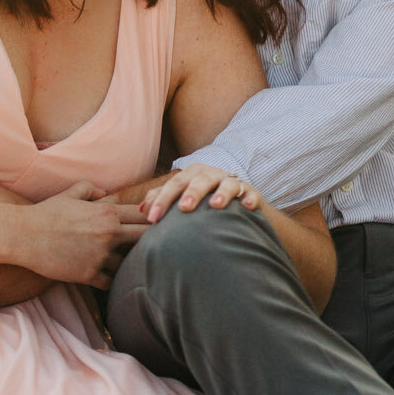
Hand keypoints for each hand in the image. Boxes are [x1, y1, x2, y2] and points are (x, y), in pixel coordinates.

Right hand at [15, 181, 151, 288]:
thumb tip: (105, 193)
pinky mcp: (89, 274)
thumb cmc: (46, 212)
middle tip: (147, 247)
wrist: (24, 235)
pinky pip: (110, 282)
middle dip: (150, 242)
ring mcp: (100, 256)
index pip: (144, 215)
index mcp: (107, 213)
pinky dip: (109, 280)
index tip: (152, 225)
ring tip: (122, 264)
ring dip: (126, 264)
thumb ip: (91, 189)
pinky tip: (104, 276)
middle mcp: (108, 234)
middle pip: (146, 240)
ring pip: (128, 264)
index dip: (152, 220)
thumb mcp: (70, 194)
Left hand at [140, 163, 261, 221]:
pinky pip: (251, 194)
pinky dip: (249, 199)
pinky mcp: (251, 193)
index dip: (162, 200)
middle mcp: (212, 175)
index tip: (152, 219)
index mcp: (193, 175)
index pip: (174, 185)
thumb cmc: (204, 205)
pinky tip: (246, 206)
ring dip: (222, 193)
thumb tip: (142, 209)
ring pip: (227, 184)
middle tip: (184, 208)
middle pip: (199, 180)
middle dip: (191, 193)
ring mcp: (233, 183)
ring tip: (216, 205)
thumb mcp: (184, 200)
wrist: (238, 211)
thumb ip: (163, 200)